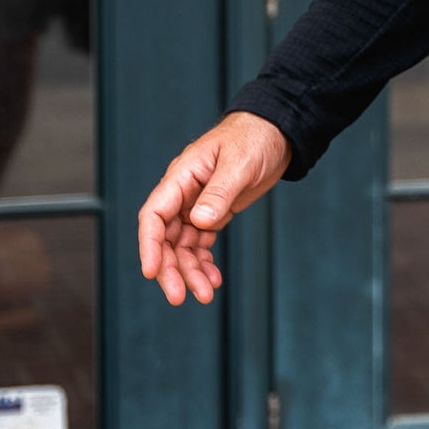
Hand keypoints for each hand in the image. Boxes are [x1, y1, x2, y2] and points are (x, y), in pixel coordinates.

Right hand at [137, 111, 291, 305]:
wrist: (279, 132)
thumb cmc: (256, 137)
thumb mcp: (239, 163)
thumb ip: (219, 191)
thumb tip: (198, 221)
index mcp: (182, 176)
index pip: (154, 215)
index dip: (149, 245)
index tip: (151, 272)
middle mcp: (184, 192)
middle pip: (166, 238)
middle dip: (170, 269)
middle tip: (180, 296)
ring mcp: (198, 204)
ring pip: (183, 245)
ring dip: (190, 271)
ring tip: (205, 294)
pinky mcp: (214, 211)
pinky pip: (201, 242)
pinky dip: (204, 262)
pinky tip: (214, 278)